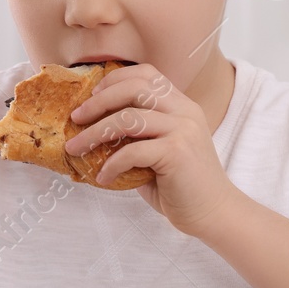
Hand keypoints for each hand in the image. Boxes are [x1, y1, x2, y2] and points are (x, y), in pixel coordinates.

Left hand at [64, 63, 241, 236]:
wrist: (213, 213)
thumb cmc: (182, 186)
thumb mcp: (159, 151)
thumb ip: (136, 136)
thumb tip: (91, 132)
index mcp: (182, 106)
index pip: (147, 74)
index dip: (115, 79)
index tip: (92, 96)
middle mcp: (184, 111)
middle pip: (133, 88)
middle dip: (98, 101)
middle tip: (76, 118)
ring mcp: (183, 130)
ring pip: (127, 118)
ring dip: (94, 133)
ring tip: (76, 148)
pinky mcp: (177, 152)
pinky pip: (132, 151)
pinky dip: (111, 164)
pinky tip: (103, 177)